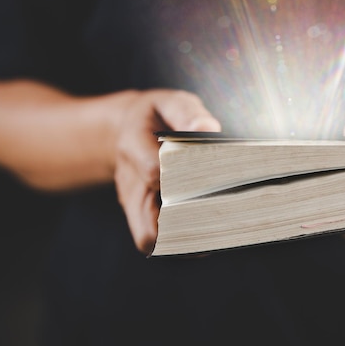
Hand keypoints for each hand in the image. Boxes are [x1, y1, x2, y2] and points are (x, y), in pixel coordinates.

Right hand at [113, 89, 220, 255]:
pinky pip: (156, 241)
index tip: (211, 178)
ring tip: (217, 234)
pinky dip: (179, 243)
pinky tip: (207, 238)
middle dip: (184, 224)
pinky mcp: (140, 215)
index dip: (183, 179)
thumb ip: (185, 112)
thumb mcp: (167, 102)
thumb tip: (207, 128)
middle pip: (148, 220)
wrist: (125, 131)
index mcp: (132, 145)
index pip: (154, 172)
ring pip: (150, 238)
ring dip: (182, 241)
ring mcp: (132, 203)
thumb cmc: (155, 116)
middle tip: (220, 218)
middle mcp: (129, 181)